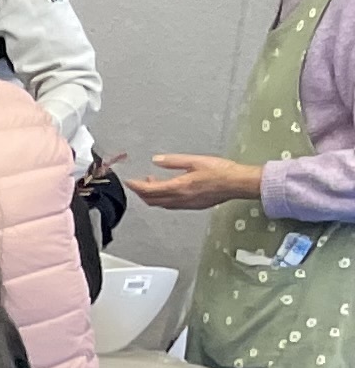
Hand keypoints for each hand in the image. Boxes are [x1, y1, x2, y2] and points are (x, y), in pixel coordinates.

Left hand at [127, 152, 263, 211]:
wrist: (238, 183)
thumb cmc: (220, 171)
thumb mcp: (195, 161)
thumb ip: (173, 162)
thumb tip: (155, 160)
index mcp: (179, 187)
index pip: (149, 190)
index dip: (136, 186)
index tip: (129, 181)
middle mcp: (180, 199)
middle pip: (152, 200)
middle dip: (141, 193)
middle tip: (138, 182)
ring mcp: (186, 205)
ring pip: (161, 204)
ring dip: (152, 196)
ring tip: (152, 182)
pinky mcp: (193, 206)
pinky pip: (171, 205)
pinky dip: (163, 199)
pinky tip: (168, 189)